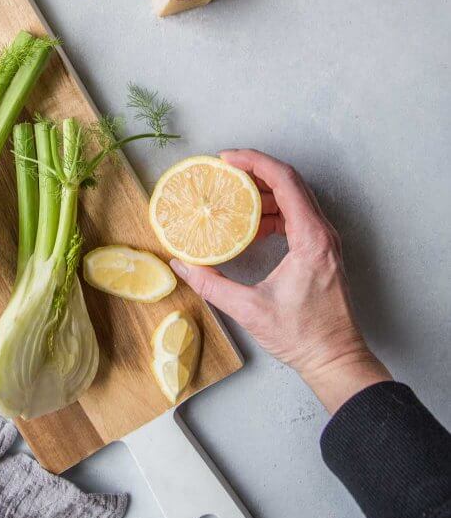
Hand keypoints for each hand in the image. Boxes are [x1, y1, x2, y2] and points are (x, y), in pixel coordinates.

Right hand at [170, 149, 390, 413]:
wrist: (335, 359)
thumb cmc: (302, 336)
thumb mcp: (248, 309)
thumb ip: (210, 285)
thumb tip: (181, 265)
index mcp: (311, 238)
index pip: (285, 181)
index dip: (254, 162)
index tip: (227, 159)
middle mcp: (323, 233)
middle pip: (291, 183)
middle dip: (255, 171)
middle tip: (224, 170)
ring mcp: (325, 241)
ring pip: (295, 198)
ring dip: (263, 193)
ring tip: (232, 197)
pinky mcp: (322, 251)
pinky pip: (297, 217)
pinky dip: (273, 213)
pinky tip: (250, 227)